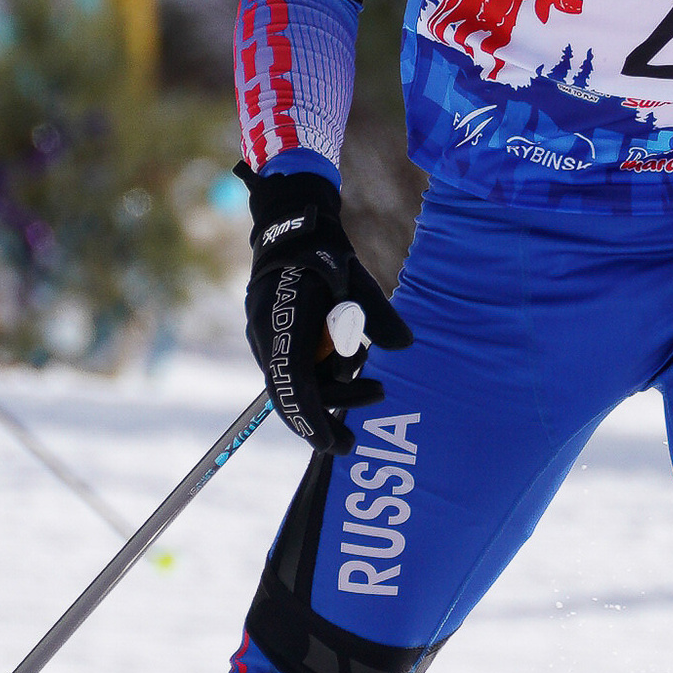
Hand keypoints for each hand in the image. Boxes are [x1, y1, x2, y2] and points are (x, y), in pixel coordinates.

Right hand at [241, 165, 411, 452]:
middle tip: (351, 443)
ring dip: (331, 392)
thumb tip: (405, 346)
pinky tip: (351, 369)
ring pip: (294, 383)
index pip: (295, 383)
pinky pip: (294, 368)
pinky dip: (320, 378)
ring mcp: (267, 337)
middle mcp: (268, 334)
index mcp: (286, 320)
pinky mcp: (273, 336)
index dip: (311, 418)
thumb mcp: (357, 279)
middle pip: (291, 392)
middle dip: (320, 421)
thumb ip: (378, 315)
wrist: (290, 228)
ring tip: (375, 388)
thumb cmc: (324, 251)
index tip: (330, 444)